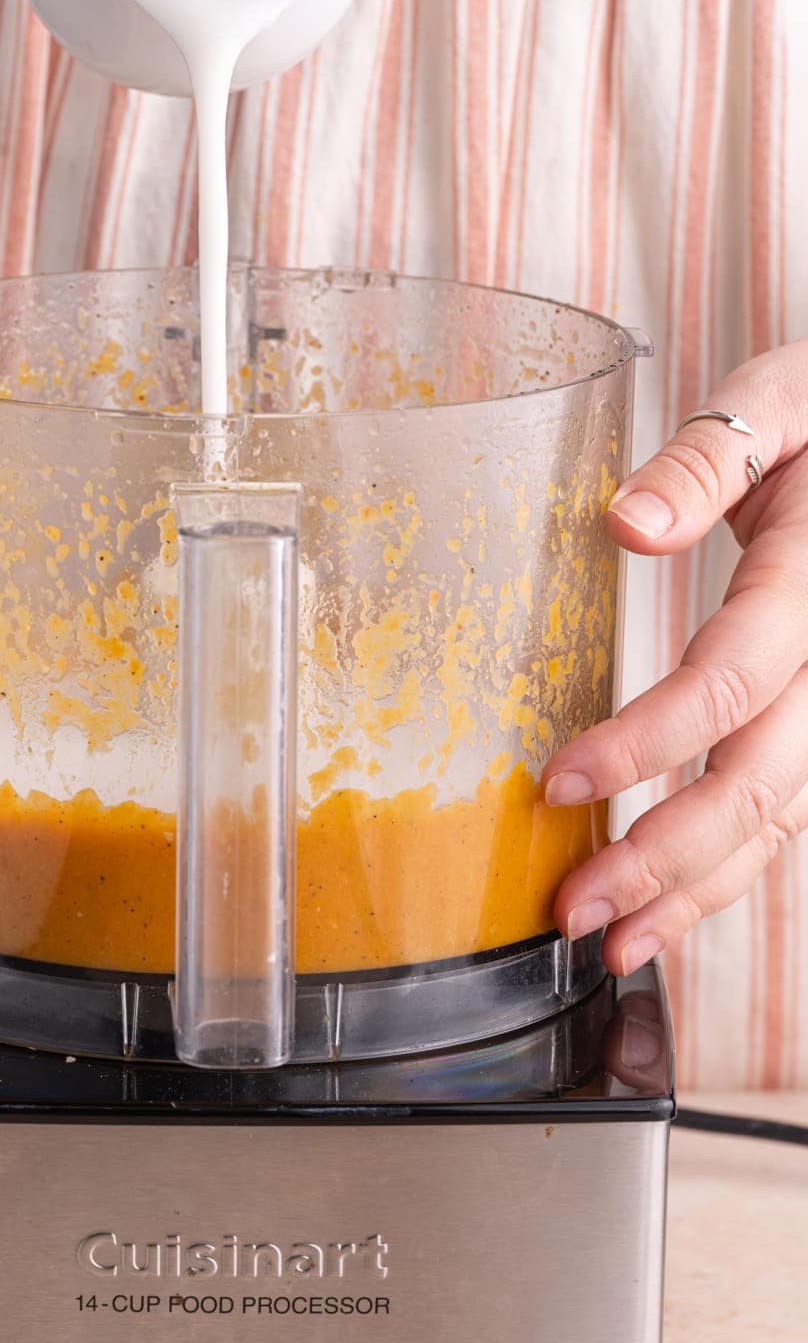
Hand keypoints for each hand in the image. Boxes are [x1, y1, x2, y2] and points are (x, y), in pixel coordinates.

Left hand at [541, 342, 807, 976]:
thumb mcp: (781, 398)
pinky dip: (727, 868)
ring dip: (695, 889)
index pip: (731, 679)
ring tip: (613, 944)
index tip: (557, 783)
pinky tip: (667, 908)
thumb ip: (708, 457)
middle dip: (665, 857)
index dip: (646, 742)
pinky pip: (786, 807)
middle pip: (760, 780)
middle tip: (573, 910)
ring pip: (779, 816)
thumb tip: (627, 523)